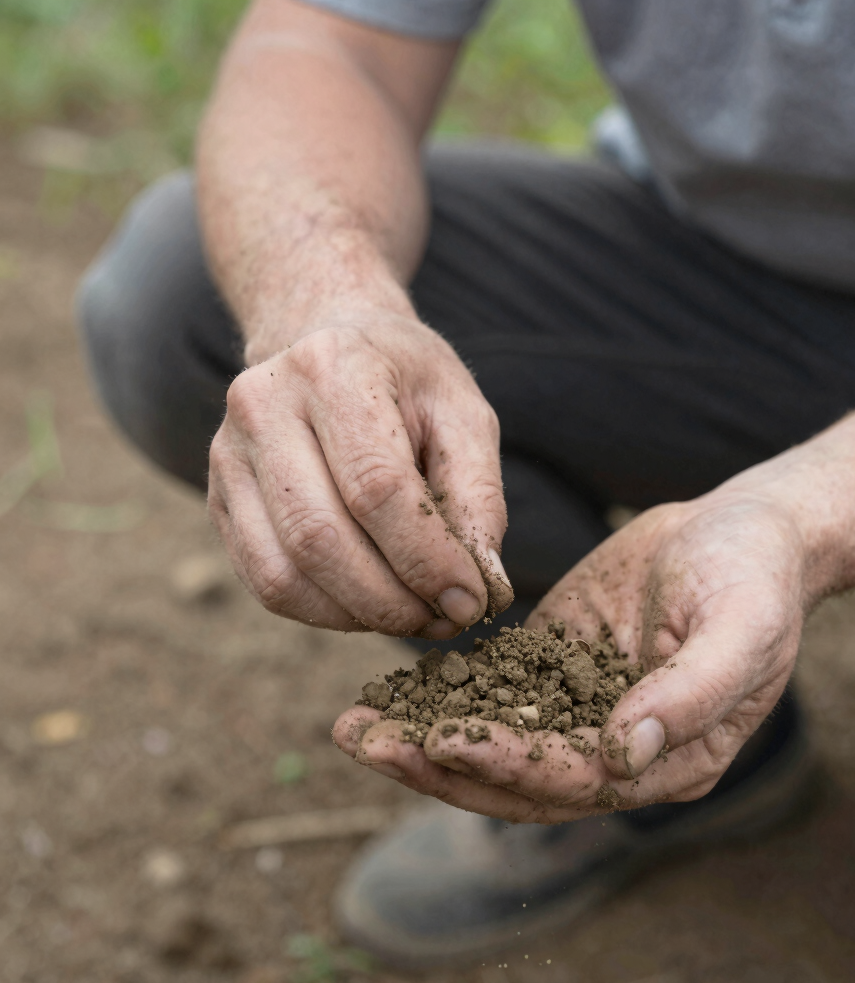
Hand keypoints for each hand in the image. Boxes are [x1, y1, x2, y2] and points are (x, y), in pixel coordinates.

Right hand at [208, 312, 513, 636]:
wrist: (328, 338)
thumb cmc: (406, 383)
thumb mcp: (463, 415)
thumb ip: (479, 497)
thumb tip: (482, 588)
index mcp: (334, 368)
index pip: (377, 488)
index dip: (427, 559)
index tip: (472, 600)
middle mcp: (264, 405)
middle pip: (321, 538)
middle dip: (393, 601)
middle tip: (446, 620)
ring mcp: (228, 454)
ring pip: (285, 573)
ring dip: (359, 616)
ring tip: (414, 615)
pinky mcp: (219, 497)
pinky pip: (265, 582)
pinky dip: (324, 612)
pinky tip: (370, 605)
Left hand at [333, 491, 810, 820]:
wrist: (743, 531)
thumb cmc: (756, 578)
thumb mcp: (742, 628)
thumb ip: (691, 694)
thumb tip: (624, 752)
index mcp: (668, 759)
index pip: (574, 779)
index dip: (509, 764)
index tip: (444, 739)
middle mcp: (616, 749)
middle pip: (517, 777)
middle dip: (439, 765)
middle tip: (364, 743)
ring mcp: (581, 709)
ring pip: (493, 739)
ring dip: (424, 739)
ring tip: (353, 724)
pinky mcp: (556, 665)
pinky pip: (493, 690)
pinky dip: (443, 694)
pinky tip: (391, 685)